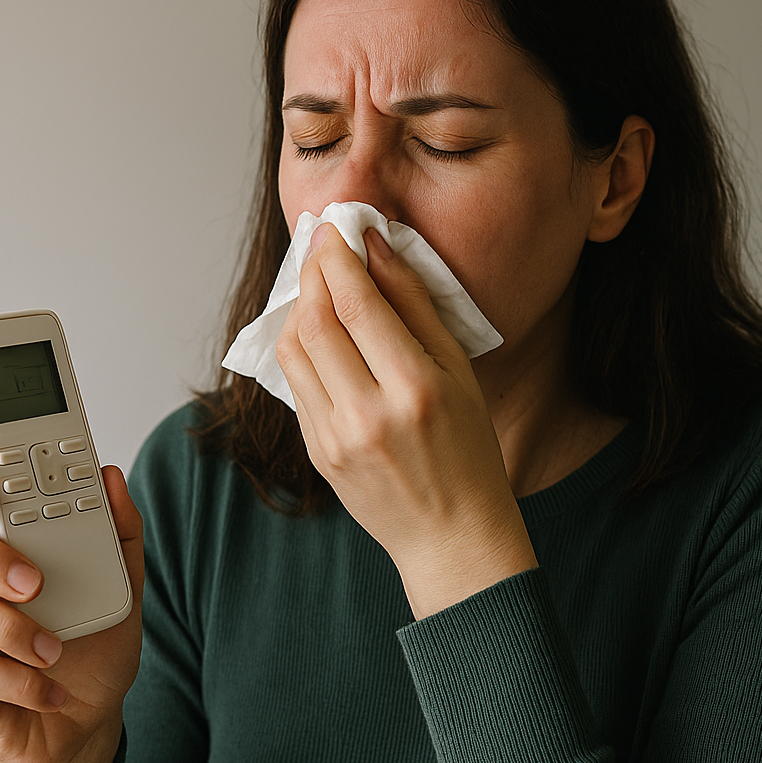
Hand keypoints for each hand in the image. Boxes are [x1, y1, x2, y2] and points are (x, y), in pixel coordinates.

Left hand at [275, 223, 536, 617]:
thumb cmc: (468, 450)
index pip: (357, 304)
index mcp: (415, 389)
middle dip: (311, 273)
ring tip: (318, 284)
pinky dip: (300, 346)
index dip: (336, 257)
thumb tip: (376, 246)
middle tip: (320, 243)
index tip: (333, 227)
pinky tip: (318, 329)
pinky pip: (295, 384)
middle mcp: (369, 414)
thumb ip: (416, 305)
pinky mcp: (317, 452)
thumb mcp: (460, 372)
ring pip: (293, 351)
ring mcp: (336, 438)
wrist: (452, 535)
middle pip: (315, 322)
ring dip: (298, 307)